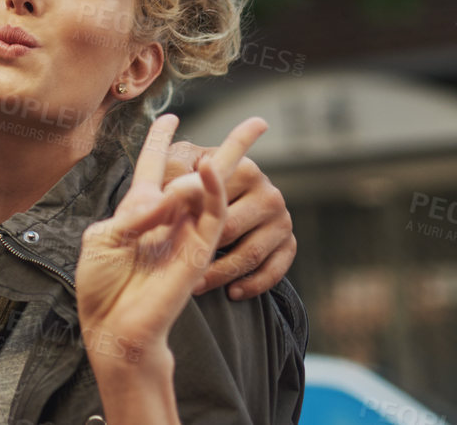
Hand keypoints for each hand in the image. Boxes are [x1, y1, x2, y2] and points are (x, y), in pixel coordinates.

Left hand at [76, 115, 266, 372]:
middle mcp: (168, 217)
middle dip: (232, 146)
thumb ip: (133, 213)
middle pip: (203, 173)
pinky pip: (212, 216)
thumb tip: (169, 200)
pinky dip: (212, 189)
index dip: (160, 141)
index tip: (170, 117)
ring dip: (220, 166)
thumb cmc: (100, 287)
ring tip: (226, 150)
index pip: (152, 167)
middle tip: (259, 123)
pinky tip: (210, 167)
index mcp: (137, 209)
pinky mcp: (199, 251)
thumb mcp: (102, 239)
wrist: (113, 327)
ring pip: (215, 190)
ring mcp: (187, 233)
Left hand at [165, 125, 295, 298]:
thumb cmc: (188, 177)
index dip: (188, 220)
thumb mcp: (176, 165)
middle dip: (201, 251)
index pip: (213, 201)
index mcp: (244, 170)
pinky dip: (253, 284)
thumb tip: (169, 195)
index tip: (167, 235)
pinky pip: (274, 271)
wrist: (214, 193)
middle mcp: (269, 193)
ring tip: (196, 285)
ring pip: (250, 254)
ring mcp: (282, 220)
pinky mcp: (289, 244)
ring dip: (221, 274)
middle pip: (231, 230)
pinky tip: (231, 292)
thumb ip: (171, 172)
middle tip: (176, 267)